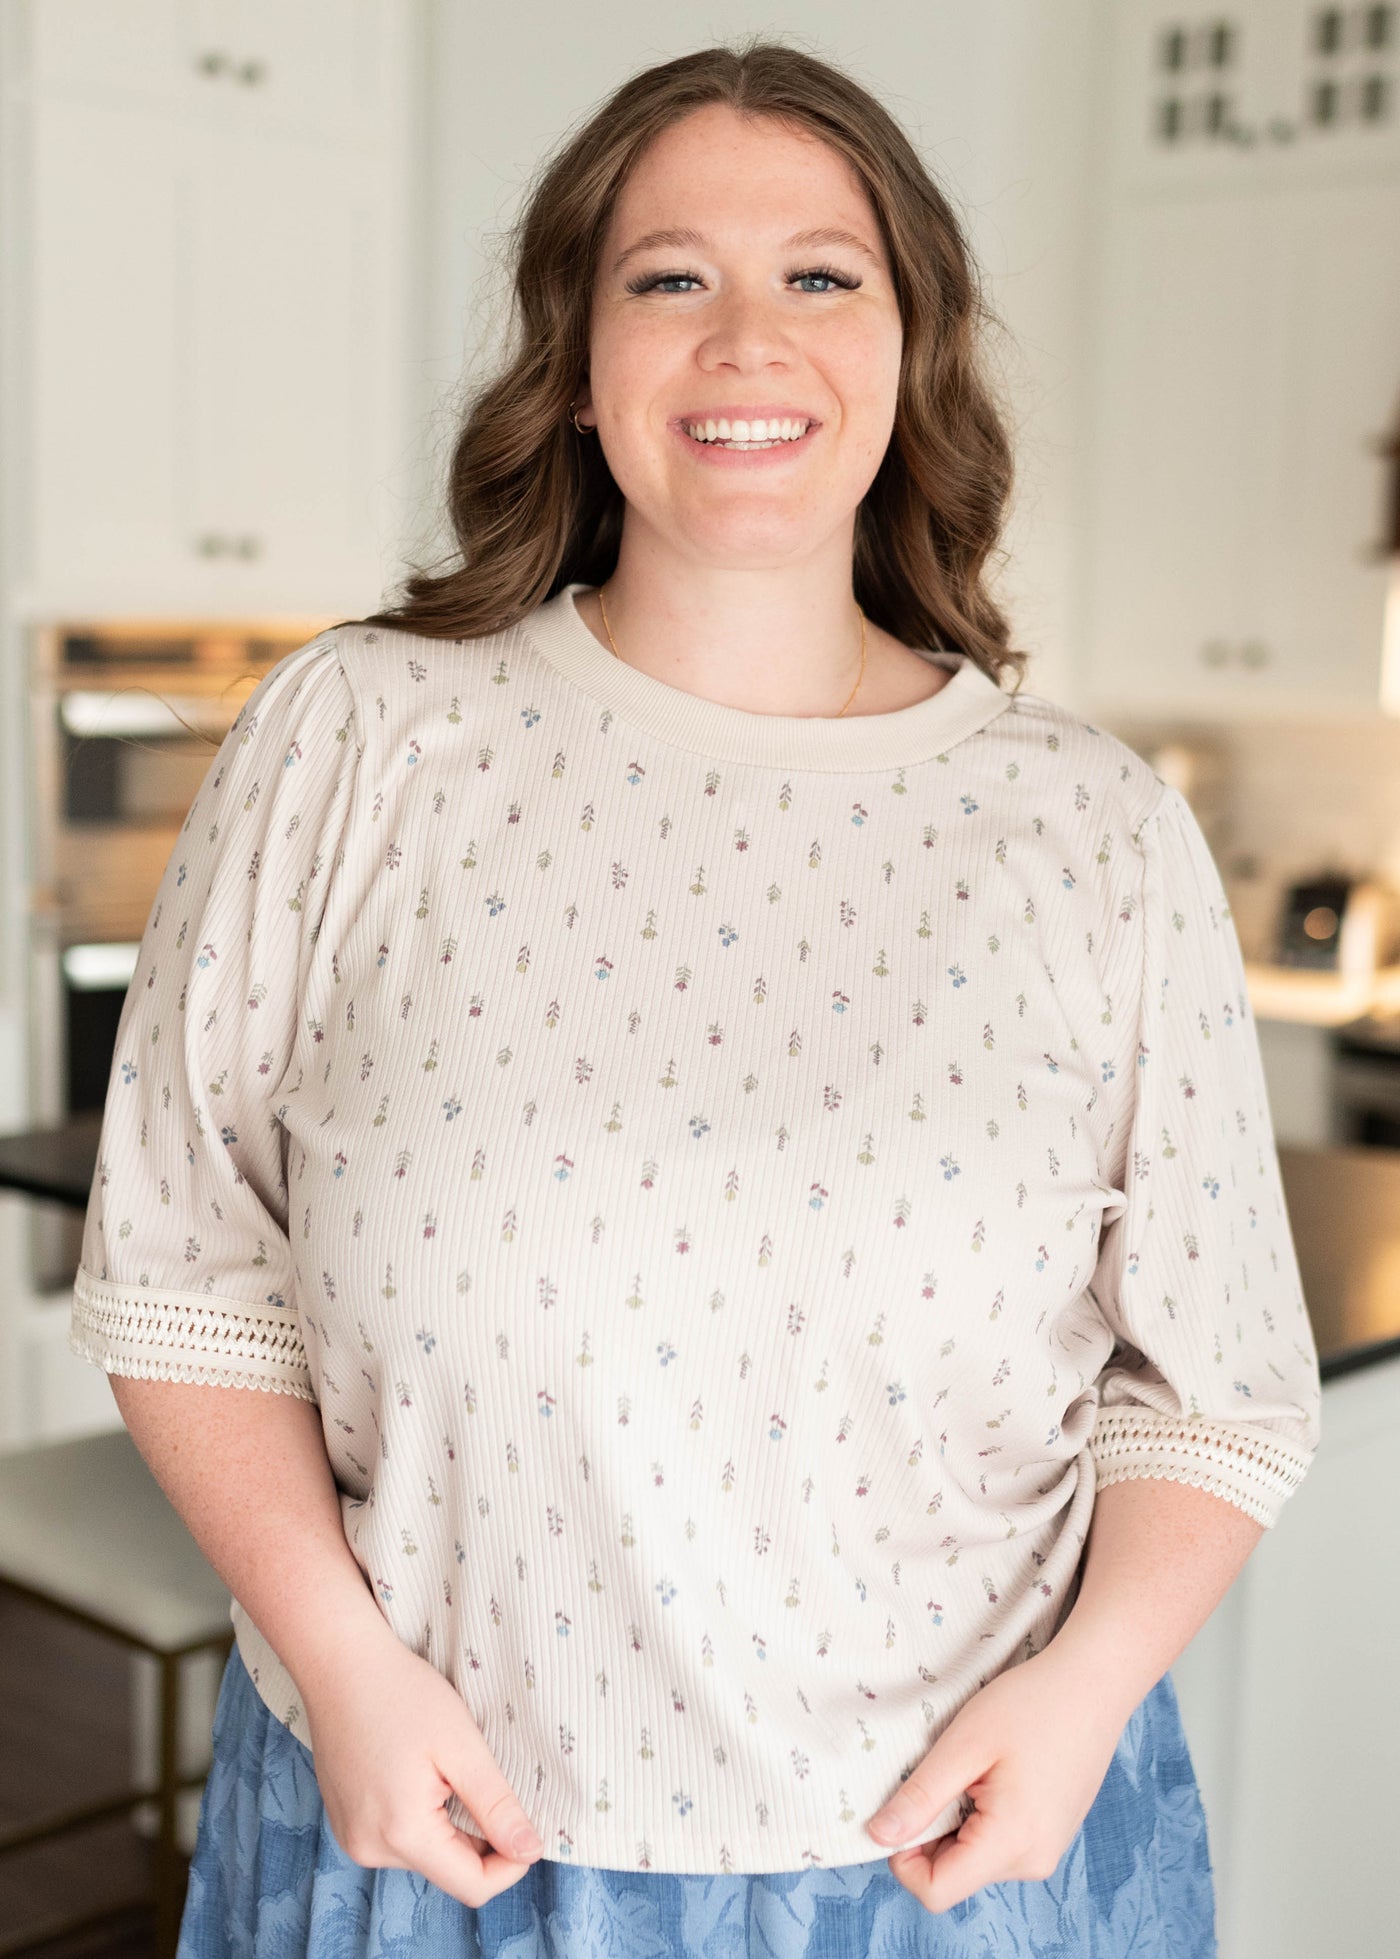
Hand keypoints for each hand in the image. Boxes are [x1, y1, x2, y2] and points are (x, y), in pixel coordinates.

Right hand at [299, 1622, 543, 1904]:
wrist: (340, 1664)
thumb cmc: (402, 1694)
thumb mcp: (462, 1746)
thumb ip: (496, 1806)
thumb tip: (530, 1852)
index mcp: (403, 1834)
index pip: (472, 1886)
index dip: (511, 1863)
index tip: (527, 1825)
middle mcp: (370, 1850)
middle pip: (449, 1870)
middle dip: (479, 1838)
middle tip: (484, 1779)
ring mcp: (353, 1838)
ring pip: (425, 1854)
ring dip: (449, 1825)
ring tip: (443, 1769)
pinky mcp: (346, 1824)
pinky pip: (399, 1838)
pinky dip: (421, 1816)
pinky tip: (417, 1772)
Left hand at [864, 1646, 1128, 1912]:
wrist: (1094, 1685)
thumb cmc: (1031, 1705)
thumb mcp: (964, 1745)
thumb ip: (920, 1797)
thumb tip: (877, 1836)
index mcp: (1011, 1844)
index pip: (937, 1891)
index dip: (904, 1857)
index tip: (904, 1805)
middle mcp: (1032, 1861)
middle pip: (954, 1874)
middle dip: (931, 1832)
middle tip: (942, 1772)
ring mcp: (1045, 1851)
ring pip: (974, 1858)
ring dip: (956, 1820)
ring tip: (973, 1766)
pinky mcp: (1050, 1835)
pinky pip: (998, 1843)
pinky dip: (980, 1815)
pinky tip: (994, 1770)